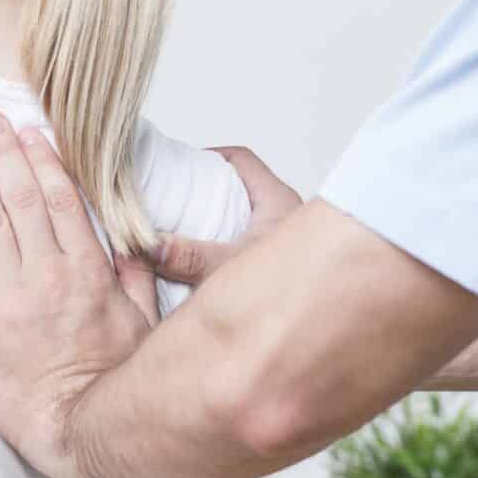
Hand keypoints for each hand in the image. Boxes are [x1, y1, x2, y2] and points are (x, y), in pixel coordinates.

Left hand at [0, 115, 158, 477]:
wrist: (72, 427)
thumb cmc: (110, 380)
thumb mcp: (141, 325)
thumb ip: (134, 279)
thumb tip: (130, 245)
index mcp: (88, 273)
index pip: (61, 201)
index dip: (42, 161)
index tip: (30, 132)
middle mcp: (46, 278)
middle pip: (21, 201)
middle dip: (3, 156)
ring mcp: (11, 299)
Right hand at [150, 147, 300, 286]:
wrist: (328, 321)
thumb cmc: (297, 291)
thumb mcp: (230, 270)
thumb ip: (188, 258)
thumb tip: (150, 246)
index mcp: (278, 201)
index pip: (241, 160)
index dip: (209, 156)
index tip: (179, 164)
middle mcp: (285, 216)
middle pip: (240, 187)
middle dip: (206, 190)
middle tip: (173, 198)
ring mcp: (284, 240)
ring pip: (244, 216)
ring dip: (215, 220)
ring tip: (181, 228)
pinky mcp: (282, 262)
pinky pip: (248, 241)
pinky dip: (225, 243)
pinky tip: (203, 260)